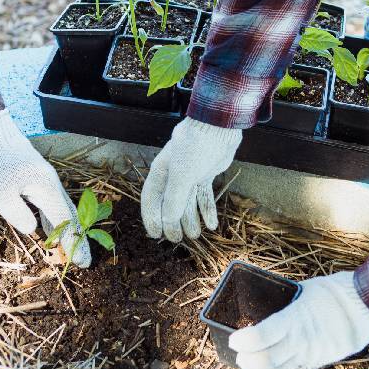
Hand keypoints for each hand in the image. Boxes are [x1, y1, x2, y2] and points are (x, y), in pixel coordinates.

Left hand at [0, 109, 90, 266]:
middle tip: (84, 260)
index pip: (65, 223)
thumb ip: (18, 215)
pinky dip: (55, 219)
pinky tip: (50, 228)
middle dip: (77, 239)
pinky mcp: (35, 177)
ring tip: (71, 248)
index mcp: (46, 190)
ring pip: (61, 209)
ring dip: (67, 230)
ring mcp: (44, 180)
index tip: (81, 262)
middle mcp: (50, 185)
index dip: (74, 243)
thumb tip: (33, 230)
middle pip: (69, 216)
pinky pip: (50, 203)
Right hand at [141, 117, 241, 241]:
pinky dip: (207, 210)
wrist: (217, 128)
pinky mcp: (205, 174)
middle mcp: (173, 175)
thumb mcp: (182, 175)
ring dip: (191, 220)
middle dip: (173, 223)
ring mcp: (190, 175)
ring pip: (188, 203)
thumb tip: (167, 221)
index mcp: (161, 173)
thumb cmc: (194, 148)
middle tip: (178, 240)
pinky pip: (204, 196)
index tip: (155, 235)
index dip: (151, 218)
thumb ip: (174, 199)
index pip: (151, 199)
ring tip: (196, 236)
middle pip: (170, 204)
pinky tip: (212, 224)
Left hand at [229, 272, 368, 368]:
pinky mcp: (318, 362)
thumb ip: (286, 302)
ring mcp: (311, 355)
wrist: (368, 306)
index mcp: (296, 319)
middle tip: (238, 353)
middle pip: (267, 360)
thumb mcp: (305, 290)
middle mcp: (302, 341)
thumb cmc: (336, 292)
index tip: (235, 338)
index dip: (245, 340)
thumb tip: (266, 302)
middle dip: (247, 360)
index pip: (263, 335)